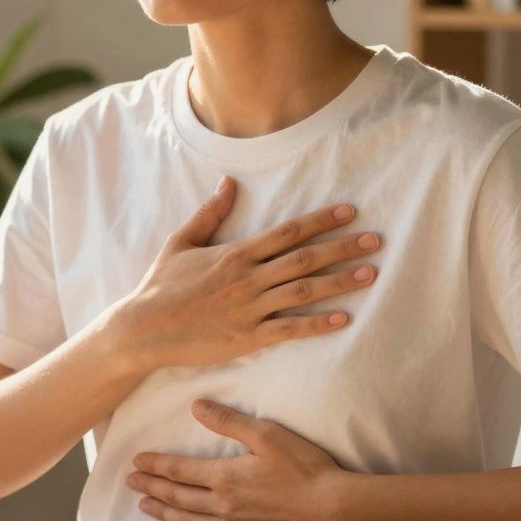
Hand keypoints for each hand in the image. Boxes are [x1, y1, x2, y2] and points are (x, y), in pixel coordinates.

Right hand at [110, 175, 383, 371]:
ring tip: (370, 274)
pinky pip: (289, 330)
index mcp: (236, 253)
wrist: (145, 328)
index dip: (322, 220)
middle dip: (342, 247)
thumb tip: (229, 182)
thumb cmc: (162, 285)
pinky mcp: (248, 337)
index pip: (288, 232)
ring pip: (303, 292)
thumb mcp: (182, 241)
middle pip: (304, 259)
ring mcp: (250, 309)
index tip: (350, 212)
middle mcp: (248, 279)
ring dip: (339, 282)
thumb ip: (210, 213)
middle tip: (376, 240)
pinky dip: (317, 325)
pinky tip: (343, 320)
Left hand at [127, 399, 355, 520]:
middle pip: (177, 496)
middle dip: (152, 487)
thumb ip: (229, 421)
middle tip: (131, 483)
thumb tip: (197, 406)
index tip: (136, 462)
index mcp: (224, 477)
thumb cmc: (305, 468)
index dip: (155, 465)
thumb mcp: (268, 435)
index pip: (179, 470)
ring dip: (165, 512)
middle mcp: (223, 505)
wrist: (334, 509)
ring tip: (147, 505)